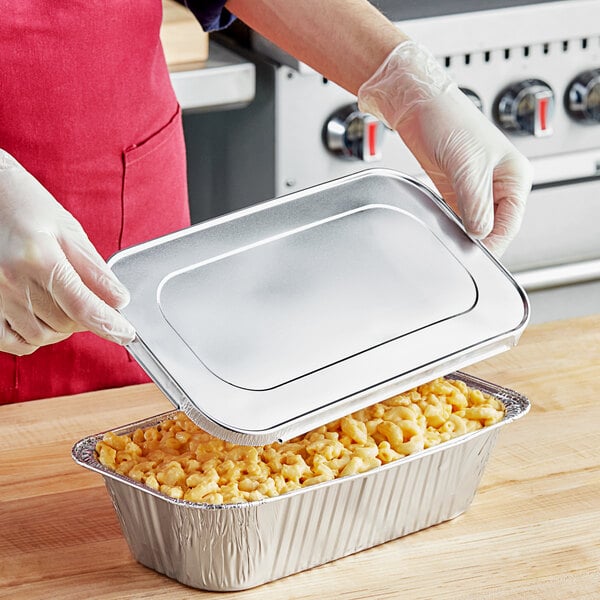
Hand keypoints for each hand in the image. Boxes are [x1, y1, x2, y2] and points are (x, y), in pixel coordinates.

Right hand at [0, 150, 135, 354]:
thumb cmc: (23, 206)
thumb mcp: (67, 229)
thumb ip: (94, 268)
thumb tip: (118, 299)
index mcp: (39, 258)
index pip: (83, 306)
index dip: (109, 324)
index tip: (126, 333)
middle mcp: (12, 281)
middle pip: (65, 324)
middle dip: (86, 317)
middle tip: (88, 297)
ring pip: (42, 336)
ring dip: (61, 328)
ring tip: (62, 302)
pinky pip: (12, 341)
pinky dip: (33, 338)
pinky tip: (41, 319)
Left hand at [358, 41, 532, 255]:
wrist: (415, 104)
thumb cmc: (445, 120)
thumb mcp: (466, 167)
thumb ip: (475, 205)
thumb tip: (480, 234)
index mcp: (514, 176)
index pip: (510, 223)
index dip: (494, 243)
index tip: (476, 256)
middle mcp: (498, 183)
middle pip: (493, 226)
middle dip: (477, 239)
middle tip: (459, 249)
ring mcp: (475, 187)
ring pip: (473, 223)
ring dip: (462, 232)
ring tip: (449, 234)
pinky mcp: (454, 187)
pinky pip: (457, 215)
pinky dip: (451, 224)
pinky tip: (442, 226)